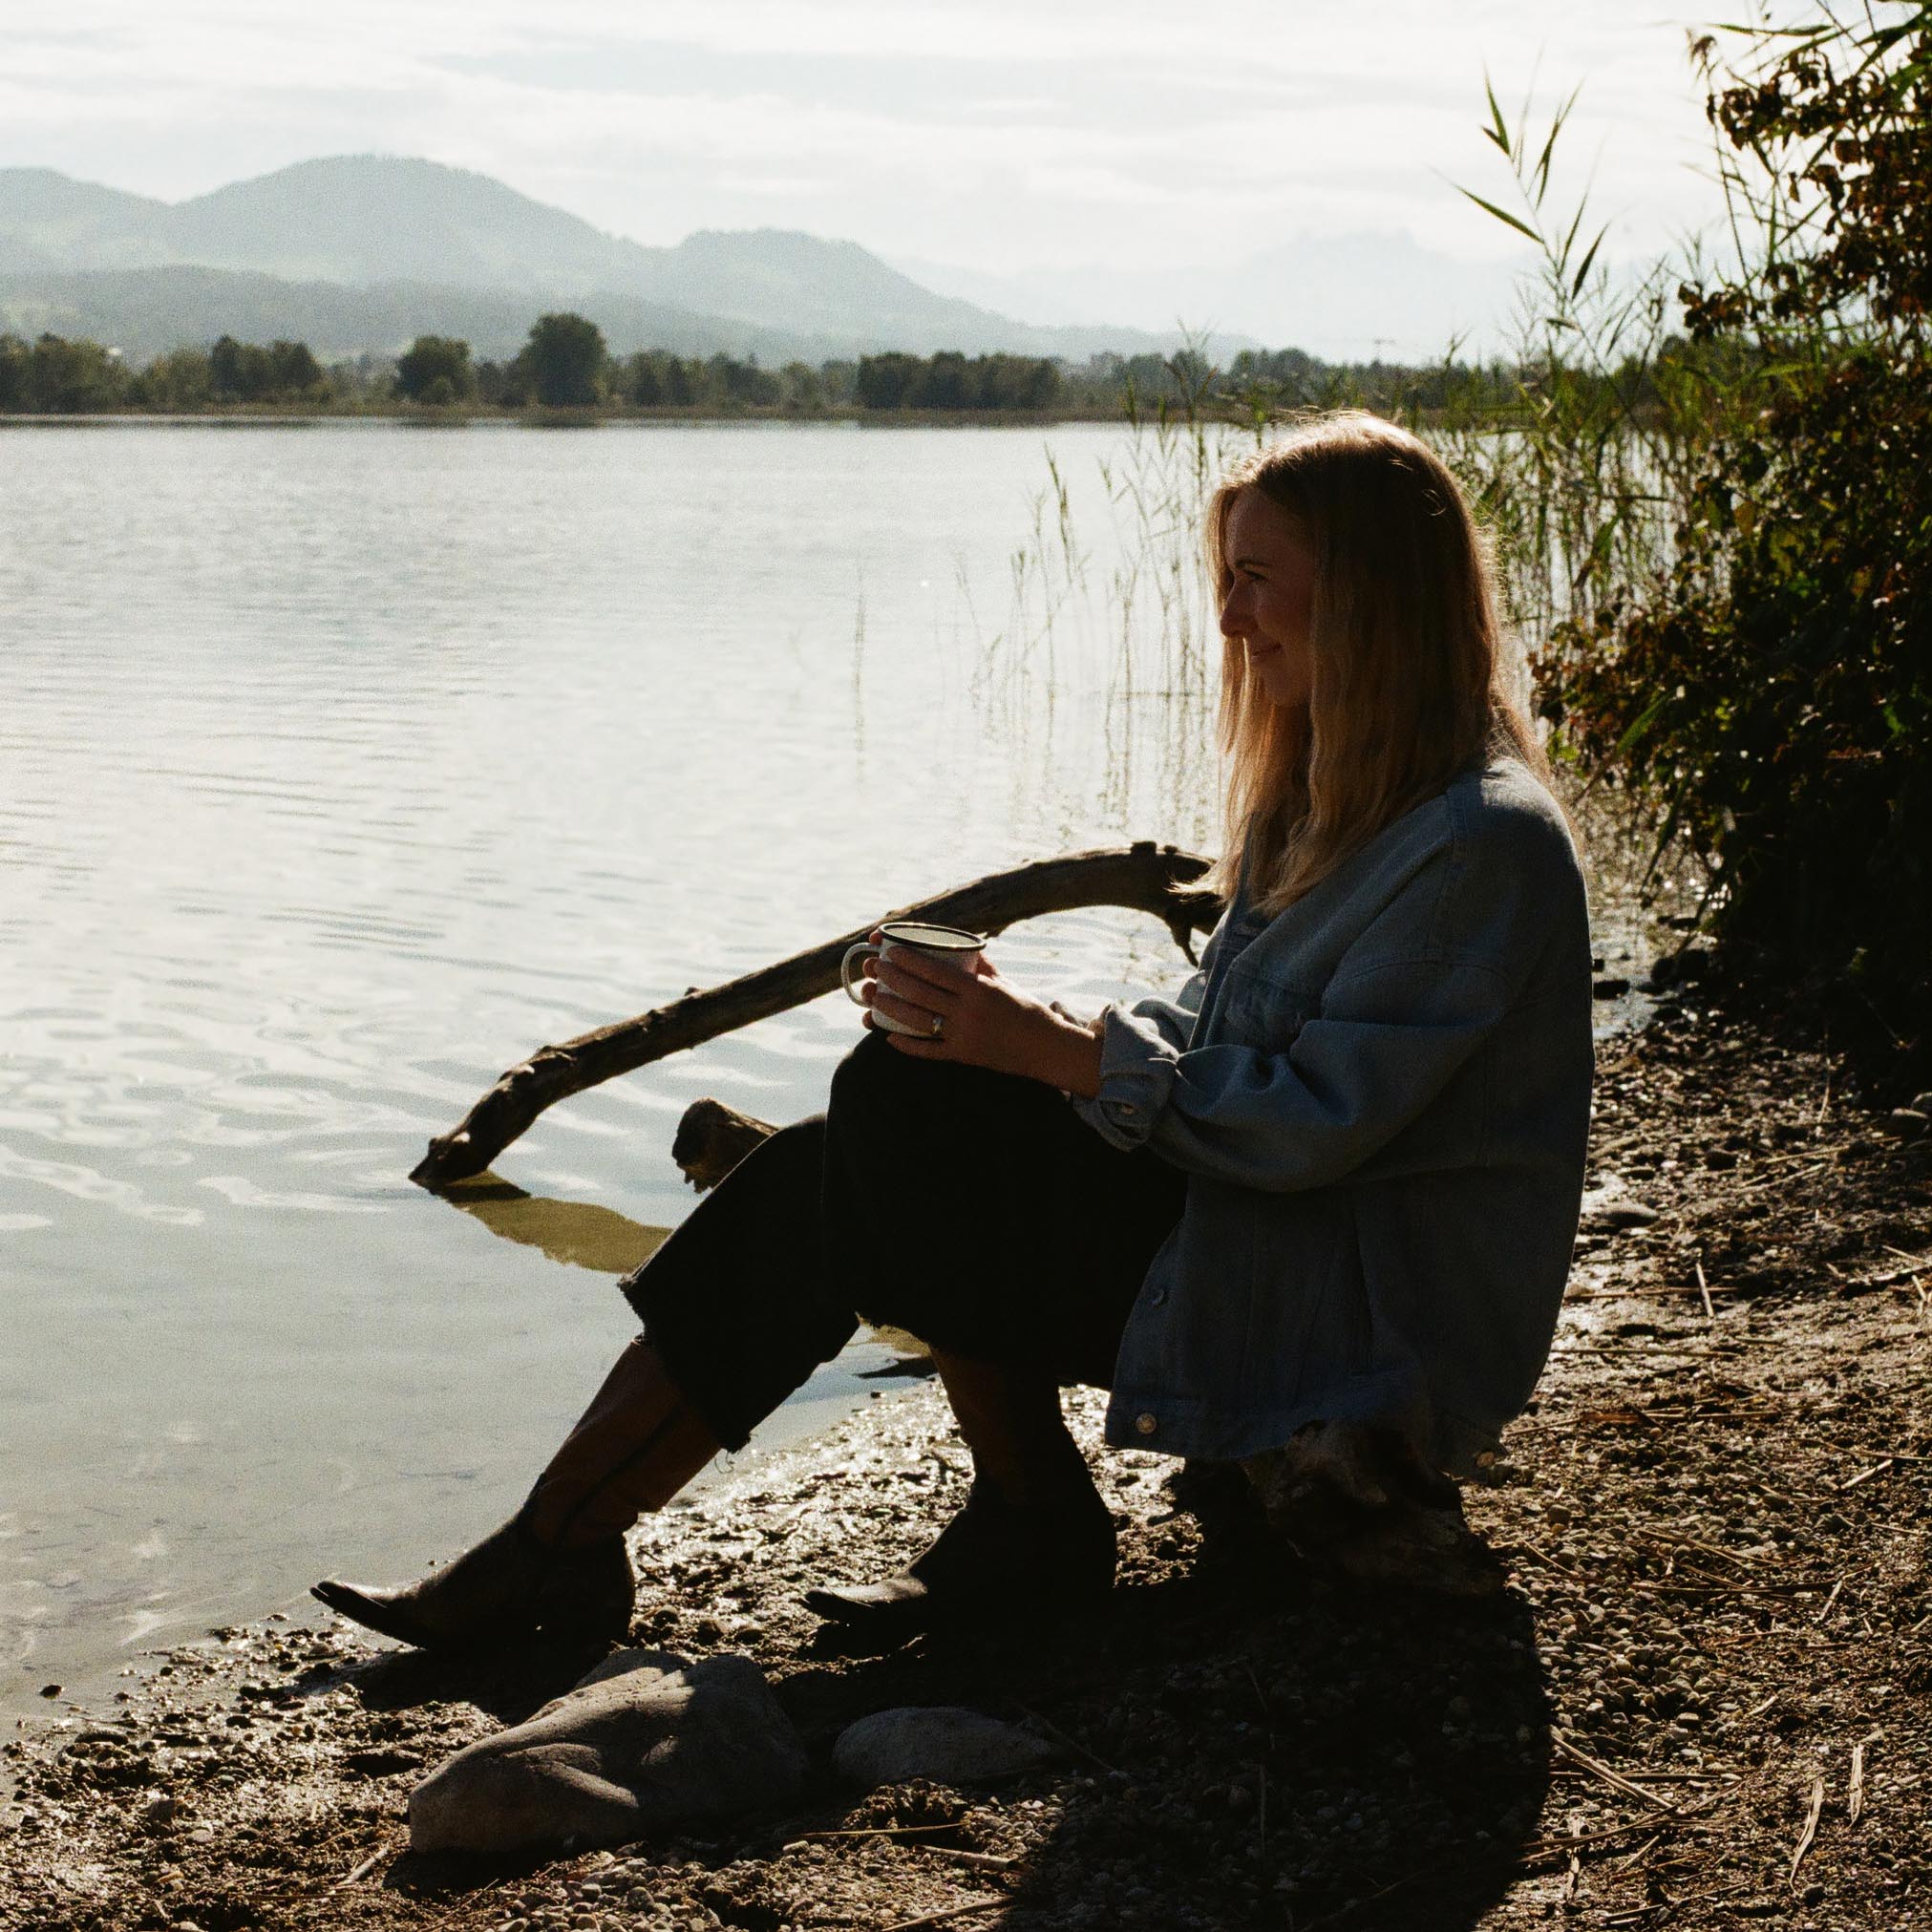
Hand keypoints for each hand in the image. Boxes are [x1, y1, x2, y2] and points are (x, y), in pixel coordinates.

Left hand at [857, 930, 1103, 1096]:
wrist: (1046, 1047)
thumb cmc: (1025, 1009)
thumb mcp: (1003, 982)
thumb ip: (978, 966)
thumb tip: (957, 944)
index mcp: (979, 990)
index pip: (936, 971)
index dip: (909, 960)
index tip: (889, 949)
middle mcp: (969, 1013)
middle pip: (920, 994)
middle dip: (891, 979)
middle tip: (873, 968)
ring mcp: (964, 1036)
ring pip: (917, 1021)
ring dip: (889, 1009)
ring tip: (870, 997)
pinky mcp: (962, 1056)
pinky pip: (929, 1051)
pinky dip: (907, 1045)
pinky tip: (888, 1036)